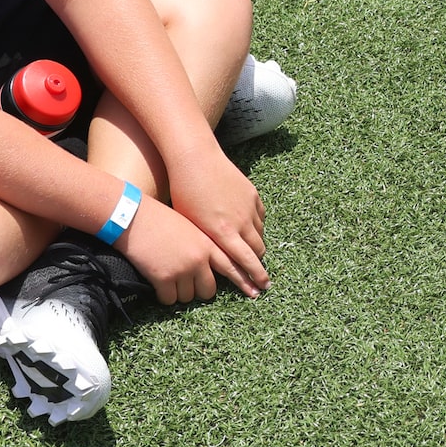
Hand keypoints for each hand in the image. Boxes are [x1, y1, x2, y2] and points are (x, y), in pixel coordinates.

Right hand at [115, 193, 236, 305]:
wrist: (132, 215)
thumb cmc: (158, 218)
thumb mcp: (190, 226)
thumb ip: (203, 245)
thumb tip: (208, 268)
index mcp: (208, 243)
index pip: (234, 265)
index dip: (247, 281)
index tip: (258, 292)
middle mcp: (200, 258)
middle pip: (209, 290)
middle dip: (198, 290)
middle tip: (186, 283)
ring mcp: (182, 269)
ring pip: (188, 297)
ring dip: (178, 292)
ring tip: (166, 275)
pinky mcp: (164, 278)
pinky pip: (169, 300)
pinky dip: (163, 295)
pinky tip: (156, 283)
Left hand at [168, 151, 267, 296]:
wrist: (195, 158)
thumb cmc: (184, 192)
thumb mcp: (191, 223)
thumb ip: (206, 242)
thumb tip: (212, 259)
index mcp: (223, 233)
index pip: (245, 262)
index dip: (255, 277)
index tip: (261, 288)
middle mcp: (240, 222)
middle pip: (257, 250)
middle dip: (259, 264)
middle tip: (259, 275)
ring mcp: (248, 207)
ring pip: (260, 234)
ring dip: (257, 245)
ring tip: (251, 251)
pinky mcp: (252, 194)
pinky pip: (260, 216)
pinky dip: (256, 225)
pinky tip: (249, 227)